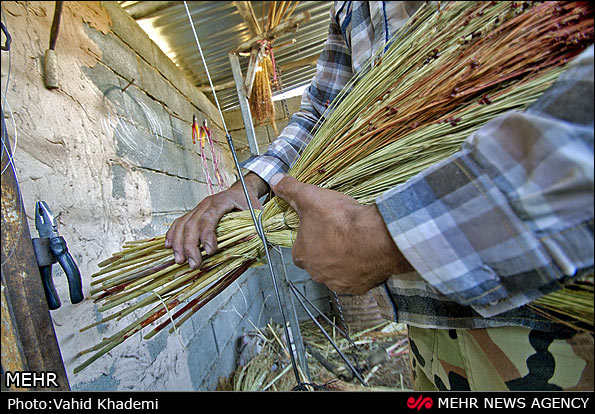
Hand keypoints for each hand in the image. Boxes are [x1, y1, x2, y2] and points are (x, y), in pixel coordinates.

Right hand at [165, 172, 267, 268]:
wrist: (241, 189)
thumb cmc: (248, 201)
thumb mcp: (256, 212)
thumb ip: (255, 226)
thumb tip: (255, 244)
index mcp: (223, 201)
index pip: (210, 218)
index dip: (207, 235)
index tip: (210, 252)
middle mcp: (207, 203)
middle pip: (193, 223)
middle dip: (191, 246)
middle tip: (193, 264)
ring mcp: (198, 208)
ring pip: (183, 224)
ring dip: (179, 243)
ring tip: (179, 260)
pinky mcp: (194, 213)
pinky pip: (179, 222)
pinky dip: (172, 234)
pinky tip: (169, 246)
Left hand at [270, 174, 412, 294]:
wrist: (376, 238)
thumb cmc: (340, 220)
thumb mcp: (310, 198)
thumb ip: (291, 189)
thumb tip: (275, 180)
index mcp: (302, 256)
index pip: (299, 249)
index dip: (309, 237)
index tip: (319, 227)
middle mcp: (317, 274)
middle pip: (318, 262)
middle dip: (326, 250)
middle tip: (339, 233)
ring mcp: (339, 282)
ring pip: (337, 271)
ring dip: (343, 260)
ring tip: (354, 242)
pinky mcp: (358, 287)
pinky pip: (356, 278)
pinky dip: (360, 268)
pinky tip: (366, 253)